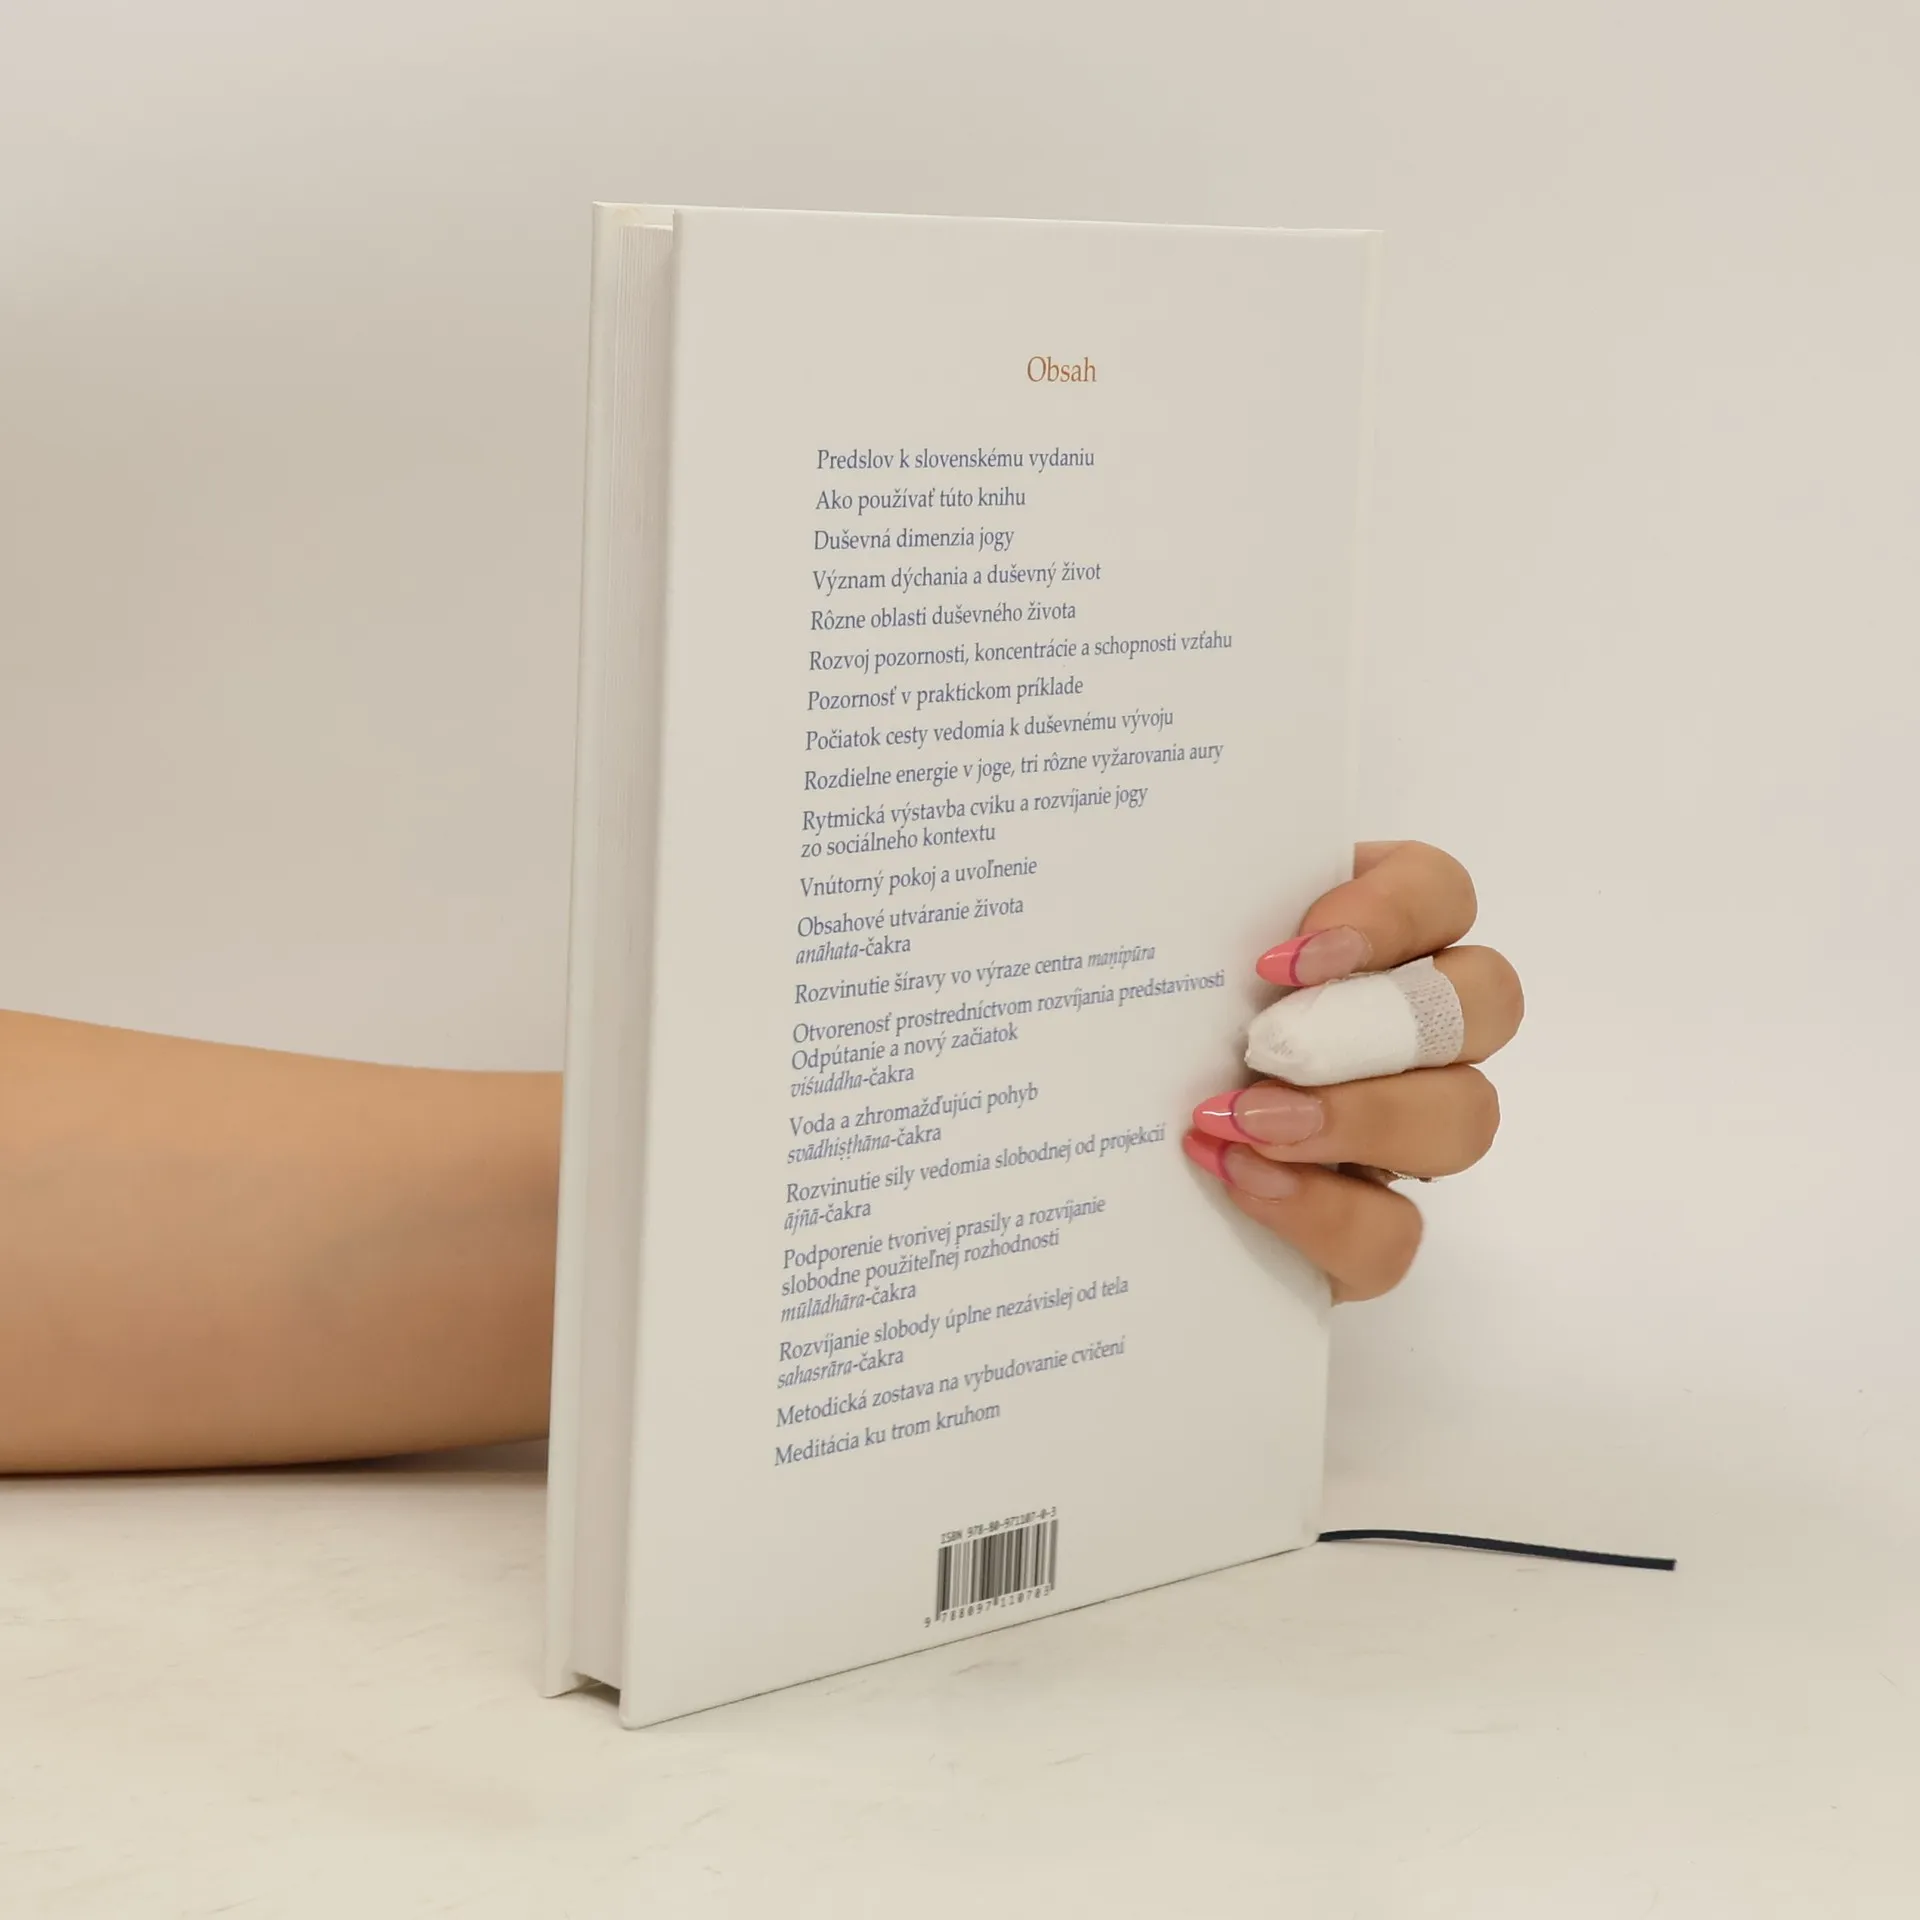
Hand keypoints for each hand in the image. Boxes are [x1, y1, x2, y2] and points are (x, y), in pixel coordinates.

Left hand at [1182, 842, 1522, 1301]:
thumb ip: (1198, 926)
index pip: (1439, 891)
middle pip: (1485, 999)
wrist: (1098, 1175)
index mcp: (1370, 940)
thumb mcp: (1167, 967)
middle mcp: (1413, 1030)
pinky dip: (1323, 1210)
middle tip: (1268, 1046)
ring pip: (1466, 1117)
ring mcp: (1408, 1132)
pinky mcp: (1375, 1226)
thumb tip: (1168, 890)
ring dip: (1360, 1118)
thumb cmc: (1145, 1037)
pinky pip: (1396, 1232)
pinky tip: (1244, 1180)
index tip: (1281, 956)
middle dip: (1381, 1022)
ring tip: (1248, 1122)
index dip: (1387, 913)